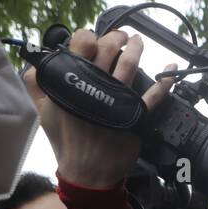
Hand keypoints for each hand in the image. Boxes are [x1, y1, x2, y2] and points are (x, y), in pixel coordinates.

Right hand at [24, 28, 176, 188]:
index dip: (89, 36)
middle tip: (121, 37)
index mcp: (72, 82)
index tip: (94, 38)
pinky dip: (165, 81)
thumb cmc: (66, 143)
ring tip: (138, 42)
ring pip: (129, 66)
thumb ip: (36, 84)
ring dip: (136, 48)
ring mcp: (117, 102)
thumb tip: (38, 63)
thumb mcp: (43, 112)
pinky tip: (171, 70)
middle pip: (108, 49)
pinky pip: (154, 96)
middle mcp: (95, 88)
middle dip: (116, 37)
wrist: (87, 173)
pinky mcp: (135, 118)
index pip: (81, 44)